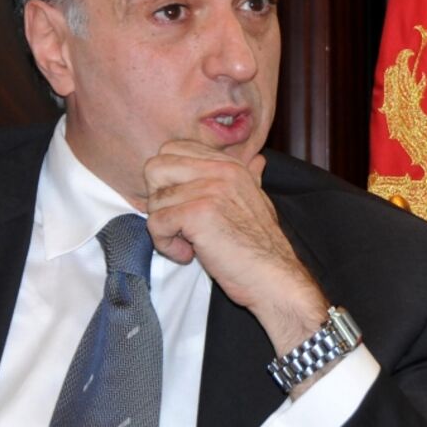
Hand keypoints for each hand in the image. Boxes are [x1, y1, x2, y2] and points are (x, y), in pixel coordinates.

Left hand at [143, 140, 328, 353]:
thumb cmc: (260, 245)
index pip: (172, 150)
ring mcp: (210, 189)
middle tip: (179, 223)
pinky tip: (189, 255)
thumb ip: (251, 177)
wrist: (273, 276)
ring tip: (190, 245)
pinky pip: (156, 223)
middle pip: (155, 168)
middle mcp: (221, 169)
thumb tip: (258, 160)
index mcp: (230, 164)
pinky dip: (166, 245)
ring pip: (154, 201)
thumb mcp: (257, 201)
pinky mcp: (199, 213)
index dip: (167, 180)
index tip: (183, 205)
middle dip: (158, 199)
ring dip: (164, 230)